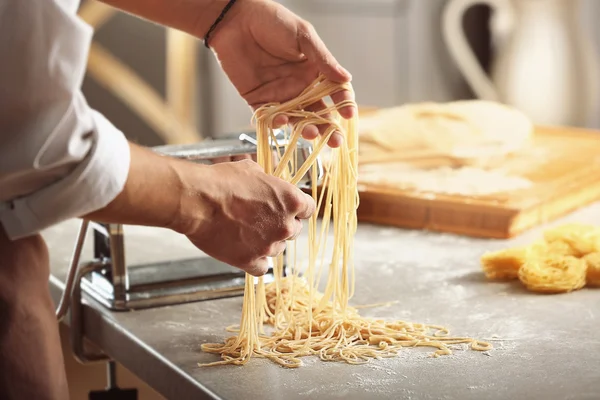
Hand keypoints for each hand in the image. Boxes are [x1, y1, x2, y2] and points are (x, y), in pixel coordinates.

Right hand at [175, 159, 314, 275]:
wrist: (197, 200)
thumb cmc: (221, 183)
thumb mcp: (251, 170)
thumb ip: (267, 181)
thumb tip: (267, 183)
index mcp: (291, 201)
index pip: (308, 209)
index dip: (297, 209)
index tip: (289, 209)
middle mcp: (285, 225)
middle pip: (294, 230)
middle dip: (281, 225)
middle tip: (262, 219)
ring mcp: (268, 245)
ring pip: (277, 249)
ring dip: (267, 242)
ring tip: (246, 232)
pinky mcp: (249, 261)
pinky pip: (261, 267)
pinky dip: (255, 261)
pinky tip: (245, 251)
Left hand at [204, 0, 354, 146]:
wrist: (236, 20)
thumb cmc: (272, 21)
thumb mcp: (303, 36)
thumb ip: (322, 59)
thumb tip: (346, 78)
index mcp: (315, 71)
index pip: (335, 93)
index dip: (344, 104)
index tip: (349, 114)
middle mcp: (300, 86)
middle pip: (319, 113)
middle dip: (328, 128)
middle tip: (335, 141)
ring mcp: (280, 95)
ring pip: (297, 120)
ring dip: (305, 129)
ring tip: (310, 132)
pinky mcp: (259, 101)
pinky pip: (270, 118)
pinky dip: (277, 123)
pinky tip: (283, 121)